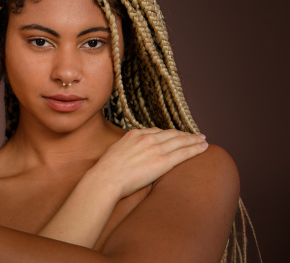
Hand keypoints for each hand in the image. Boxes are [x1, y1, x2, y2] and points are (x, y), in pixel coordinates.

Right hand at [90, 128, 207, 198]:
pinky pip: (184, 153)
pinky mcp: (163, 162)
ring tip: (203, 140)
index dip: (170, 133)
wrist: (106, 178)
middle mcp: (147, 138)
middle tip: (196, 135)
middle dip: (185, 135)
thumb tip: (131, 154)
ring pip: (181, 141)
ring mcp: (156, 149)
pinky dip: (196, 149)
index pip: (157, 131)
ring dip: (194, 140)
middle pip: (172, 134)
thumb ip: (127, 148)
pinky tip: (203, 148)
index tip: (176, 135)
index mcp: (135, 134)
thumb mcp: (115, 151)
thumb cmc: (107, 170)